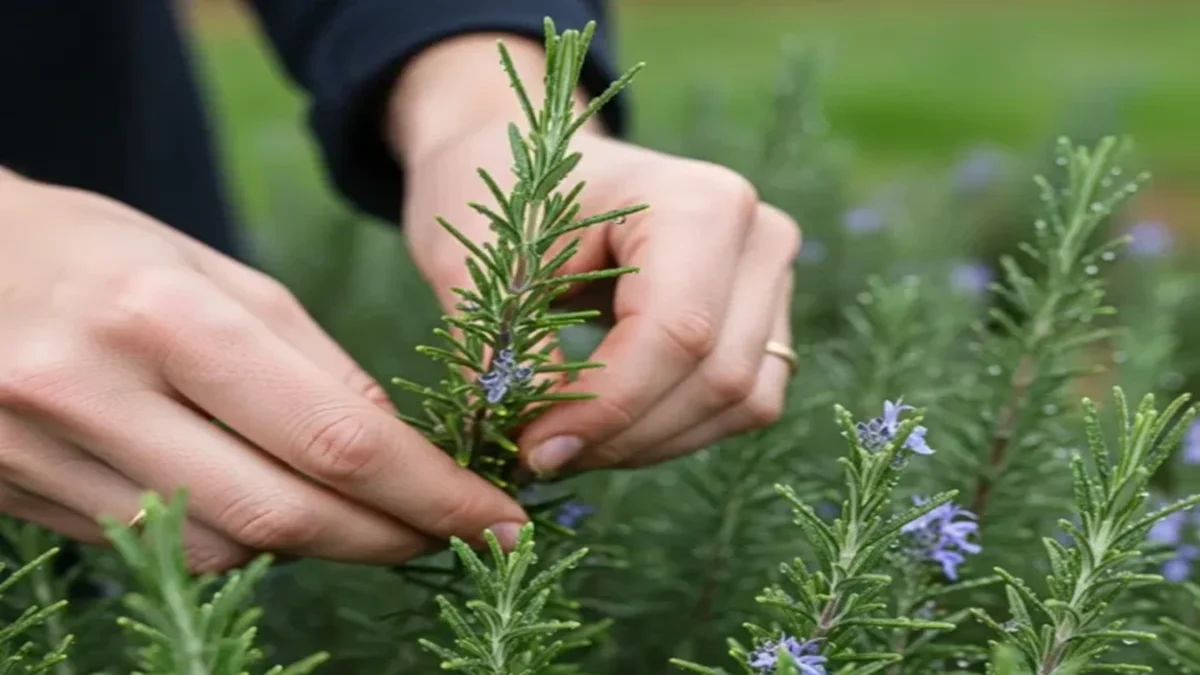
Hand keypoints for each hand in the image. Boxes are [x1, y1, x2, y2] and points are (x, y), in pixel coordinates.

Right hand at [0, 173, 526, 571]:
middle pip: (283, 514)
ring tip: (356, 514)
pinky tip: (261, 509)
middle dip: (388, 537)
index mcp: (165, 314)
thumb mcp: (214, 273)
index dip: (430, 493)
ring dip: (313, 545)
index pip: (334, 436)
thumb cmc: (95, 249)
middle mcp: (97, 391)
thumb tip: (397, 448)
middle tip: (449, 537)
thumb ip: (309, 363)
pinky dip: (231, 543)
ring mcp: (44, 455)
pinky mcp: (18, 497)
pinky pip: (157, 551)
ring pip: (220, 550)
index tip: (495, 519)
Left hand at [403, 125, 799, 475]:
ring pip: (740, 401)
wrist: (530, 163)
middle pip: (717, 376)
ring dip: (649, 442)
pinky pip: (745, 403)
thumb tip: (544, 452)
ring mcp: (773, 276)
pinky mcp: (768, 316)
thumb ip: (509, 356)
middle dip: (624, 434)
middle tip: (540, 454)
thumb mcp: (480, 265)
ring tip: (569, 441)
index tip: (535, 447)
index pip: (675, 332)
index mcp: (694, 200)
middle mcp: (757, 234)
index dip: (608, 406)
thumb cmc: (501, 195)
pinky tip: (611, 428)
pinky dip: (675, 431)